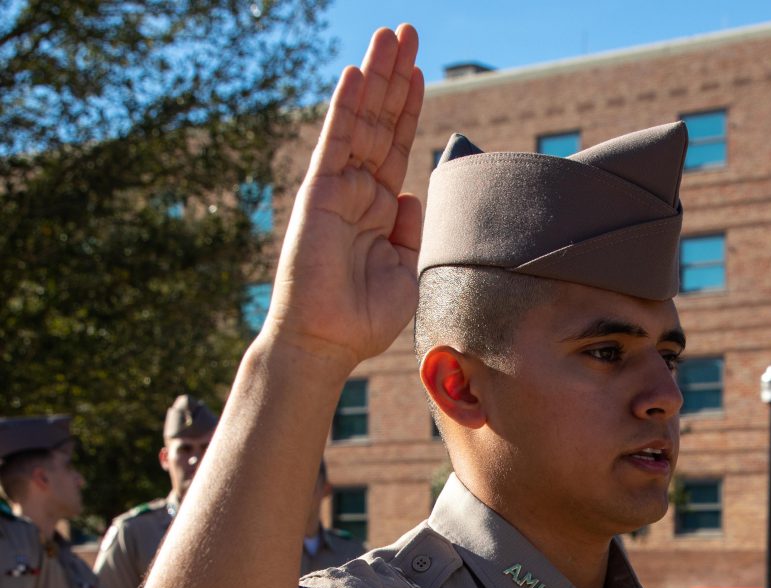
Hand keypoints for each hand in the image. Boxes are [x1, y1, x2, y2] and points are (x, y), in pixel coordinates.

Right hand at [264, 25, 425, 370]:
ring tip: (392, 34)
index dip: (408, 106)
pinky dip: (346, 107)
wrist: (329, 342)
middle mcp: (358, 189)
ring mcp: (338, 188)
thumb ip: (411, 229)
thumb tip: (411, 194)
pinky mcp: (320, 193)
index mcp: (380, 207)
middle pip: (382, 120)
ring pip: (362, 120)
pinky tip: (356, 73)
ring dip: (377, 76)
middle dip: (395, 76)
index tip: (420, 70)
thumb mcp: (407, 268)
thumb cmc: (365, 316)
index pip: (398, 144)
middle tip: (407, 30)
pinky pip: (336, 142)